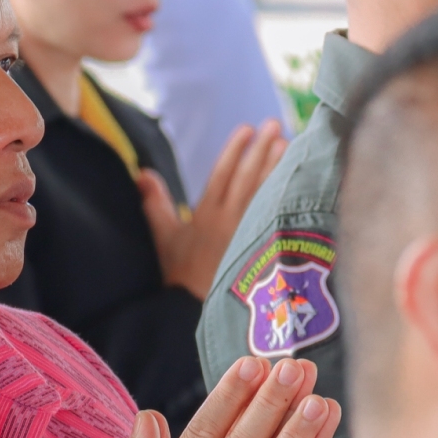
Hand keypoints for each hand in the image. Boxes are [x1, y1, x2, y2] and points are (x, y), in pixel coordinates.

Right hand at [140, 120, 286, 297]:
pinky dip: (286, 194)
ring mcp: (250, 234)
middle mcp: (230, 221)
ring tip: (288, 142)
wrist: (195, 312)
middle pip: (248, 178)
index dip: (234, 150)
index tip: (246, 129)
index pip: (222, 174)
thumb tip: (142, 172)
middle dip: (261, 149)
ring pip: (266, 193)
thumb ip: (154, 203)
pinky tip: (296, 180)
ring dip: (277, 166)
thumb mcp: (163, 238)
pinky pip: (278, 214)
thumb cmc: (179, 276)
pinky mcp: (263, 247)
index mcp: (206, 216)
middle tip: (273, 125)